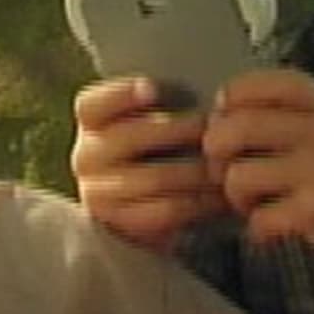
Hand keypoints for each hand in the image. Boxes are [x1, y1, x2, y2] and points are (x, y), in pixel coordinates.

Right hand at [71, 76, 226, 251]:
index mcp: (89, 122)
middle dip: (182, 130)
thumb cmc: (153, 145)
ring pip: (155, 178)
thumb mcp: (146, 117)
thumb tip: (202, 89)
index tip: (154, 89)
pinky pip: (164, 211)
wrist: (139, 202)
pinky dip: (198, 202)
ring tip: (227, 164)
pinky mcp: (121, 224)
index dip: (121, 94)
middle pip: (132, 138)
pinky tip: (220, 195)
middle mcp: (86, 156)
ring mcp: (99, 193)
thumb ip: (161, 101)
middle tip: (219, 128)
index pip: (92, 104)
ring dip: (198, 172)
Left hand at [202, 68, 313, 263]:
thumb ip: (284, 115)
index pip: (258, 83)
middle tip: (227, 170)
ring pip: (237, 176)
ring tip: (256, 204)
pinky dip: (258, 229)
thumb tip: (218, 114)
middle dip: (217, 154)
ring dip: (236, 198)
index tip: (227, 118)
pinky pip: (258, 219)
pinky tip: (276, 228)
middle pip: (233, 127)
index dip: (230, 99)